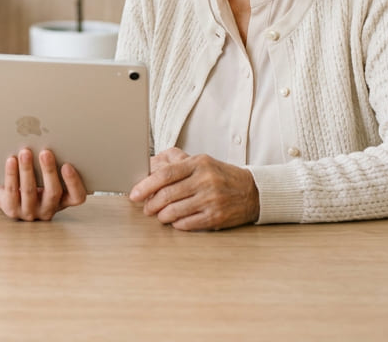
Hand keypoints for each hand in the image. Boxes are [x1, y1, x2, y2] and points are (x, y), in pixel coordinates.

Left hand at [0, 148, 86, 221]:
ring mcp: (30, 212)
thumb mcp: (46, 174)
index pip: (77, 197)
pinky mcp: (12, 210)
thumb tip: (51, 138)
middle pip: (53, 192)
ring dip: (28, 169)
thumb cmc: (32, 178)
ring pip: (30, 191)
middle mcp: (49, 209)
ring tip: (25, 152)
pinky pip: (12, 191)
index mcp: (63, 200)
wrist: (4, 192)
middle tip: (45, 152)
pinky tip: (11, 160)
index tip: (67, 165)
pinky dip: (12, 174)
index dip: (74, 183)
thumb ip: (52, 163)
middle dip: (49, 171)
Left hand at [128, 148, 258, 230]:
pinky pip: (187, 223)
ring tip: (160, 215)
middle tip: (146, 208)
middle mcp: (205, 180)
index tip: (134, 194)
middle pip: (167, 194)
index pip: (165, 174)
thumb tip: (148, 167)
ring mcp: (211, 199)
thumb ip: (176, 163)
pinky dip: (177, 224)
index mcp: (198, 163)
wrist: (253, 191)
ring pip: (174, 211)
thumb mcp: (201, 162)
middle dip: (151, 204)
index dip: (146, 185)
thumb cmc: (221, 176)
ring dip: (162, 216)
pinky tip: (175, 221)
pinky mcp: (216, 217)